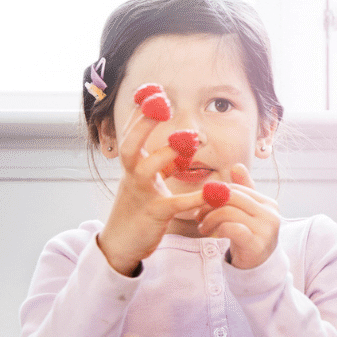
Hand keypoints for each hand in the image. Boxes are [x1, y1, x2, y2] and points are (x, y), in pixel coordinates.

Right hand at [98, 103, 204, 275]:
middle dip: (144, 124)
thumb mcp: (147, 182)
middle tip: (162, 105)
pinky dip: (196, 197)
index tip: (151, 91)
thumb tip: (182, 143)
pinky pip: (175, 203)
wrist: (121, 245)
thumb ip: (163, 163)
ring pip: (148, 168)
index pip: (132, 135)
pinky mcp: (155, 215)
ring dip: (168, 152)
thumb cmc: (136, 209)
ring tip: (191, 138)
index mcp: (132, 167)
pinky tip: (215, 190)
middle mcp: (133, 177)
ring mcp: (142, 195)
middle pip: (131, 146)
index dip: (140, 114)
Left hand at [195, 163, 280, 269]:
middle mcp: (270, 214)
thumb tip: (237, 166)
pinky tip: (212, 234)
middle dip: (210, 204)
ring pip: (228, 212)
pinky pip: (231, 228)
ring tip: (202, 226)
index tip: (203, 203)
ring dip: (209, 218)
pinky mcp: (256, 243)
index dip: (216, 193)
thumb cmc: (250, 237)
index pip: (237, 189)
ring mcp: (265, 229)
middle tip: (198, 215)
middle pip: (232, 197)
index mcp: (268, 203)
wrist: (259, 268)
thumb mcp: (248, 213)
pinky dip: (217, 229)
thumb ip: (244, 190)